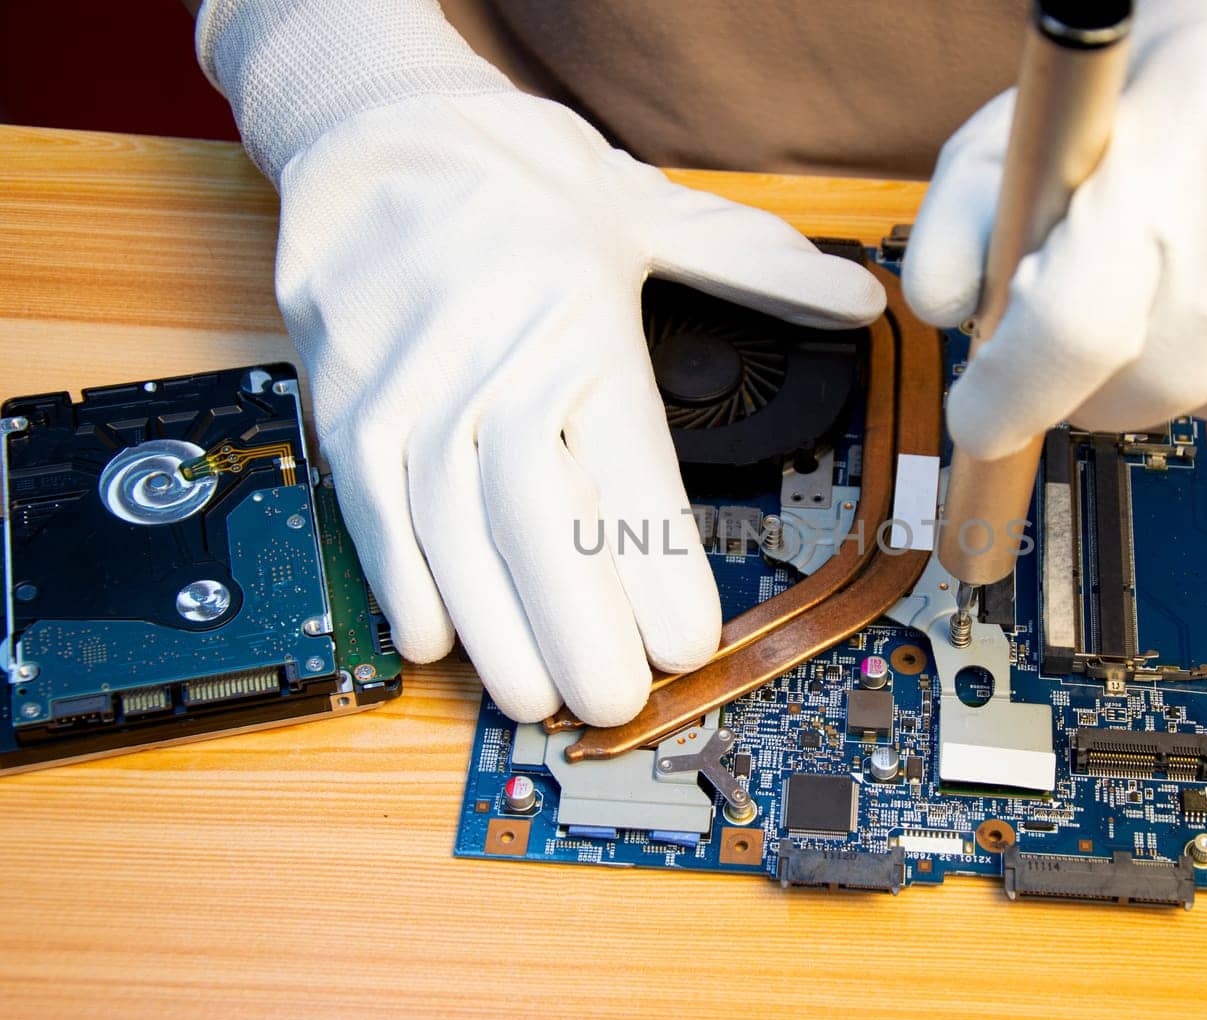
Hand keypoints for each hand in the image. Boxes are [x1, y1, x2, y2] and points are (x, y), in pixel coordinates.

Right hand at [272, 93, 882, 725]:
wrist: (376, 125)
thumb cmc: (514, 173)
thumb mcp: (645, 205)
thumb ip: (753, 262)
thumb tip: (854, 297)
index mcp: (580, 326)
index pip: (627, 470)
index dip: (656, 567)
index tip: (689, 641)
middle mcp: (493, 362)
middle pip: (537, 516)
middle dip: (578, 624)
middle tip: (616, 702)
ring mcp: (410, 386)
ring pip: (451, 528)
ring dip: (494, 625)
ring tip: (535, 697)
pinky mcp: (347, 402)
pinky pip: (368, 507)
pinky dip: (401, 579)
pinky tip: (437, 641)